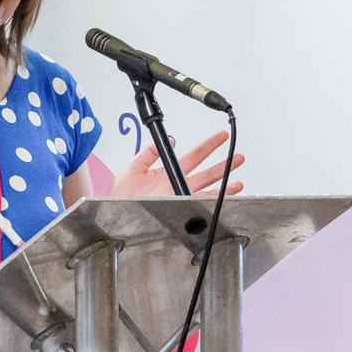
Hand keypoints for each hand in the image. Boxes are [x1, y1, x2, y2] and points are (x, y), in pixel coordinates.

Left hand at [110, 131, 244, 197]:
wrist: (113, 213)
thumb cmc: (119, 195)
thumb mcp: (132, 168)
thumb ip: (148, 153)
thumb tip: (166, 140)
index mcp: (167, 172)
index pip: (193, 156)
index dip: (208, 146)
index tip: (221, 137)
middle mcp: (176, 185)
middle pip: (206, 173)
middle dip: (223, 164)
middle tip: (238, 157)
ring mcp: (179, 198)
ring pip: (207, 190)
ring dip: (223, 185)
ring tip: (238, 180)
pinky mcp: (178, 210)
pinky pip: (200, 205)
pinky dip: (214, 202)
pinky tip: (225, 198)